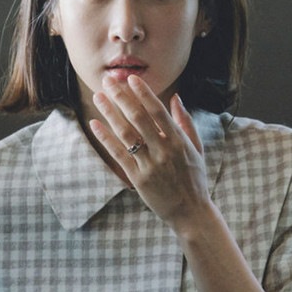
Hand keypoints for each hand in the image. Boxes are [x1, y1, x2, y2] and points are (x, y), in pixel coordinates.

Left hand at [89, 74, 210, 228]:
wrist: (191, 212)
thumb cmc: (194, 179)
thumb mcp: (197, 149)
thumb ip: (185, 122)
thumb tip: (176, 98)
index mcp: (179, 141)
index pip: (158, 111)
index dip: (143, 93)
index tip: (131, 79)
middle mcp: (164, 150)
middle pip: (138, 117)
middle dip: (121, 96)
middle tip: (108, 80)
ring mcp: (150, 165)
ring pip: (125, 133)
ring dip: (109, 112)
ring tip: (98, 96)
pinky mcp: (138, 179)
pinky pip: (118, 154)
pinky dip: (105, 138)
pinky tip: (95, 124)